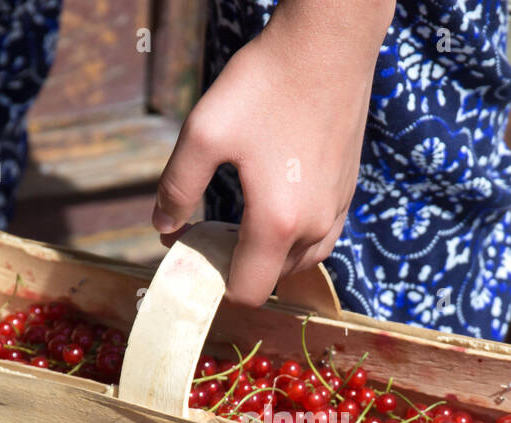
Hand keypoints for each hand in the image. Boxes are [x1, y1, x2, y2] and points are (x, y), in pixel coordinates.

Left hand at [152, 0, 394, 306]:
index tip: (194, 253)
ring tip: (241, 218)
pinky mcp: (347, 192)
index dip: (215, 284)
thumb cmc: (264, 85)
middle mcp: (314, 227)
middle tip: (207, 229)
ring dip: (267, 253)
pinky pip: (320, 236)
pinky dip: (293, 235)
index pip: (248, 291)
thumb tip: (163, 227)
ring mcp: (337, 211)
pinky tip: (273, 199)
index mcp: (277, 223)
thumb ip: (177, 188)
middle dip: (237, 265)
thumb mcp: (203, 133)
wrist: (327, 45)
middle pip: (272, 278)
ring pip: (299, 260)